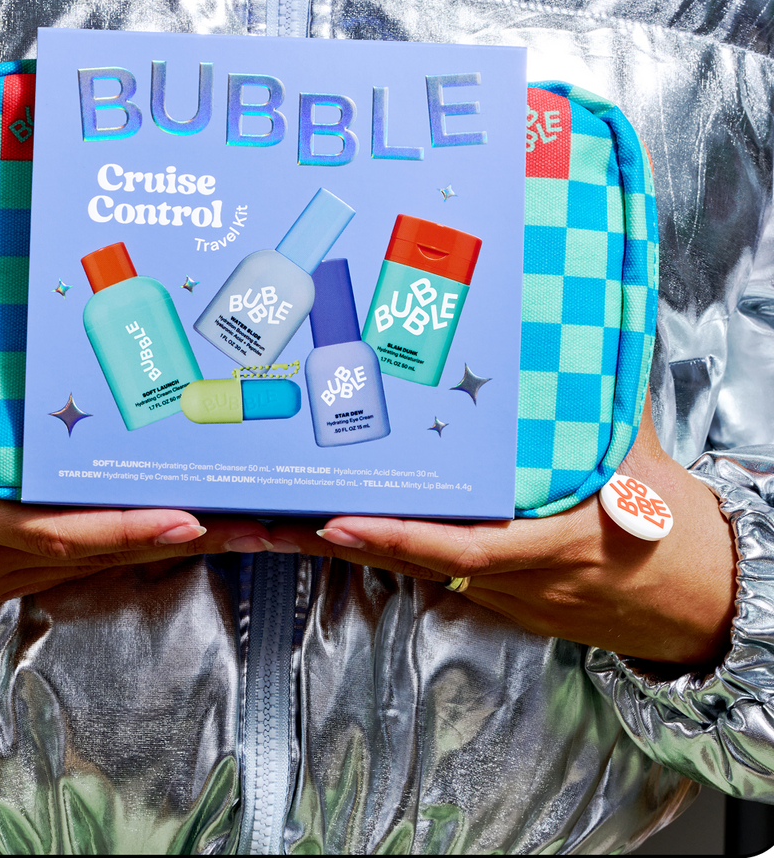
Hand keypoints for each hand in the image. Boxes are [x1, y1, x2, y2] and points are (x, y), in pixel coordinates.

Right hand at [0, 295, 273, 633]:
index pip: (53, 531)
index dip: (121, 529)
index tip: (181, 517)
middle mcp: (6, 552)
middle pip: (111, 551)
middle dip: (188, 537)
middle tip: (262, 518)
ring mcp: (18, 569)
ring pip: (114, 562)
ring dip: (182, 545)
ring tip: (253, 525)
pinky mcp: (20, 573)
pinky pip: (93, 561)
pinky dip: (143, 545)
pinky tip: (188, 527)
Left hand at [270, 397, 736, 665]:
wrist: (691, 605)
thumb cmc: (669, 534)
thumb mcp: (640, 463)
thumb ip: (604, 402)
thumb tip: (589, 337)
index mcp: (547, 543)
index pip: (463, 550)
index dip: (400, 537)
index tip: (338, 519)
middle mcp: (507, 577)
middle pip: (404, 562)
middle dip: (325, 542)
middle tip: (251, 519)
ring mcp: (492, 593)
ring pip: (401, 568)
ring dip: (334, 545)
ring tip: (258, 522)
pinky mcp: (485, 595)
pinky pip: (420, 569)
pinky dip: (370, 546)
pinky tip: (317, 526)